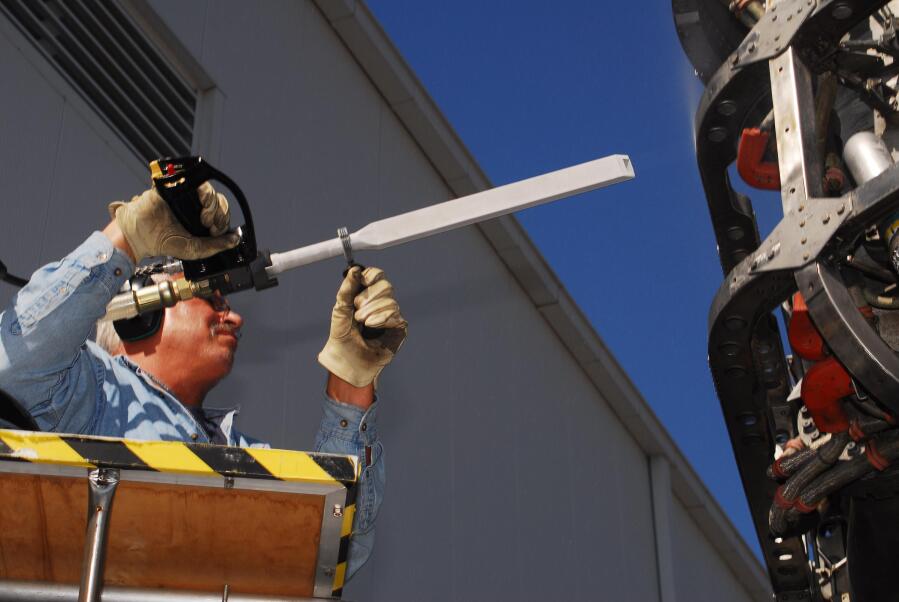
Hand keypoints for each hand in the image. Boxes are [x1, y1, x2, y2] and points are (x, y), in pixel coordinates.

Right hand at [108, 183, 238, 261]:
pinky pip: (198, 182)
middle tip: (209, 225)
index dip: (223, 222)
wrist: (141, 234)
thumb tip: (235, 239)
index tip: (216, 232)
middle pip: (219, 203)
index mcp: (202, 222)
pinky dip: (205, 191)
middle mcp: (197, 207)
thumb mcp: (195, 249)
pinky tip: (202, 201)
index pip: (221, 216)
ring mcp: (188, 196)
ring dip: (213, 205)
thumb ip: (215, 246)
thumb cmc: (164, 242)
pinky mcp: (179, 186)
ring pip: (211, 193)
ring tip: (204, 218)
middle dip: (219, 214)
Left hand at [318, 266, 407, 387]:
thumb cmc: (342, 337)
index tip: (363, 279)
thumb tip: (354, 270)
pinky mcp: (398, 329)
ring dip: (373, 311)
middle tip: (357, 310)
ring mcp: (390, 316)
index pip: (377, 276)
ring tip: (363, 323)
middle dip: (369, 296)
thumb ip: (346, 290)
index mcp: (367, 296)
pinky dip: (382, 319)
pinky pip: (395, 315)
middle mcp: (381, 303)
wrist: (346, 361)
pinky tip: (372, 326)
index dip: (372, 275)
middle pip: (386, 286)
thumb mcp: (340, 310)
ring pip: (391, 301)